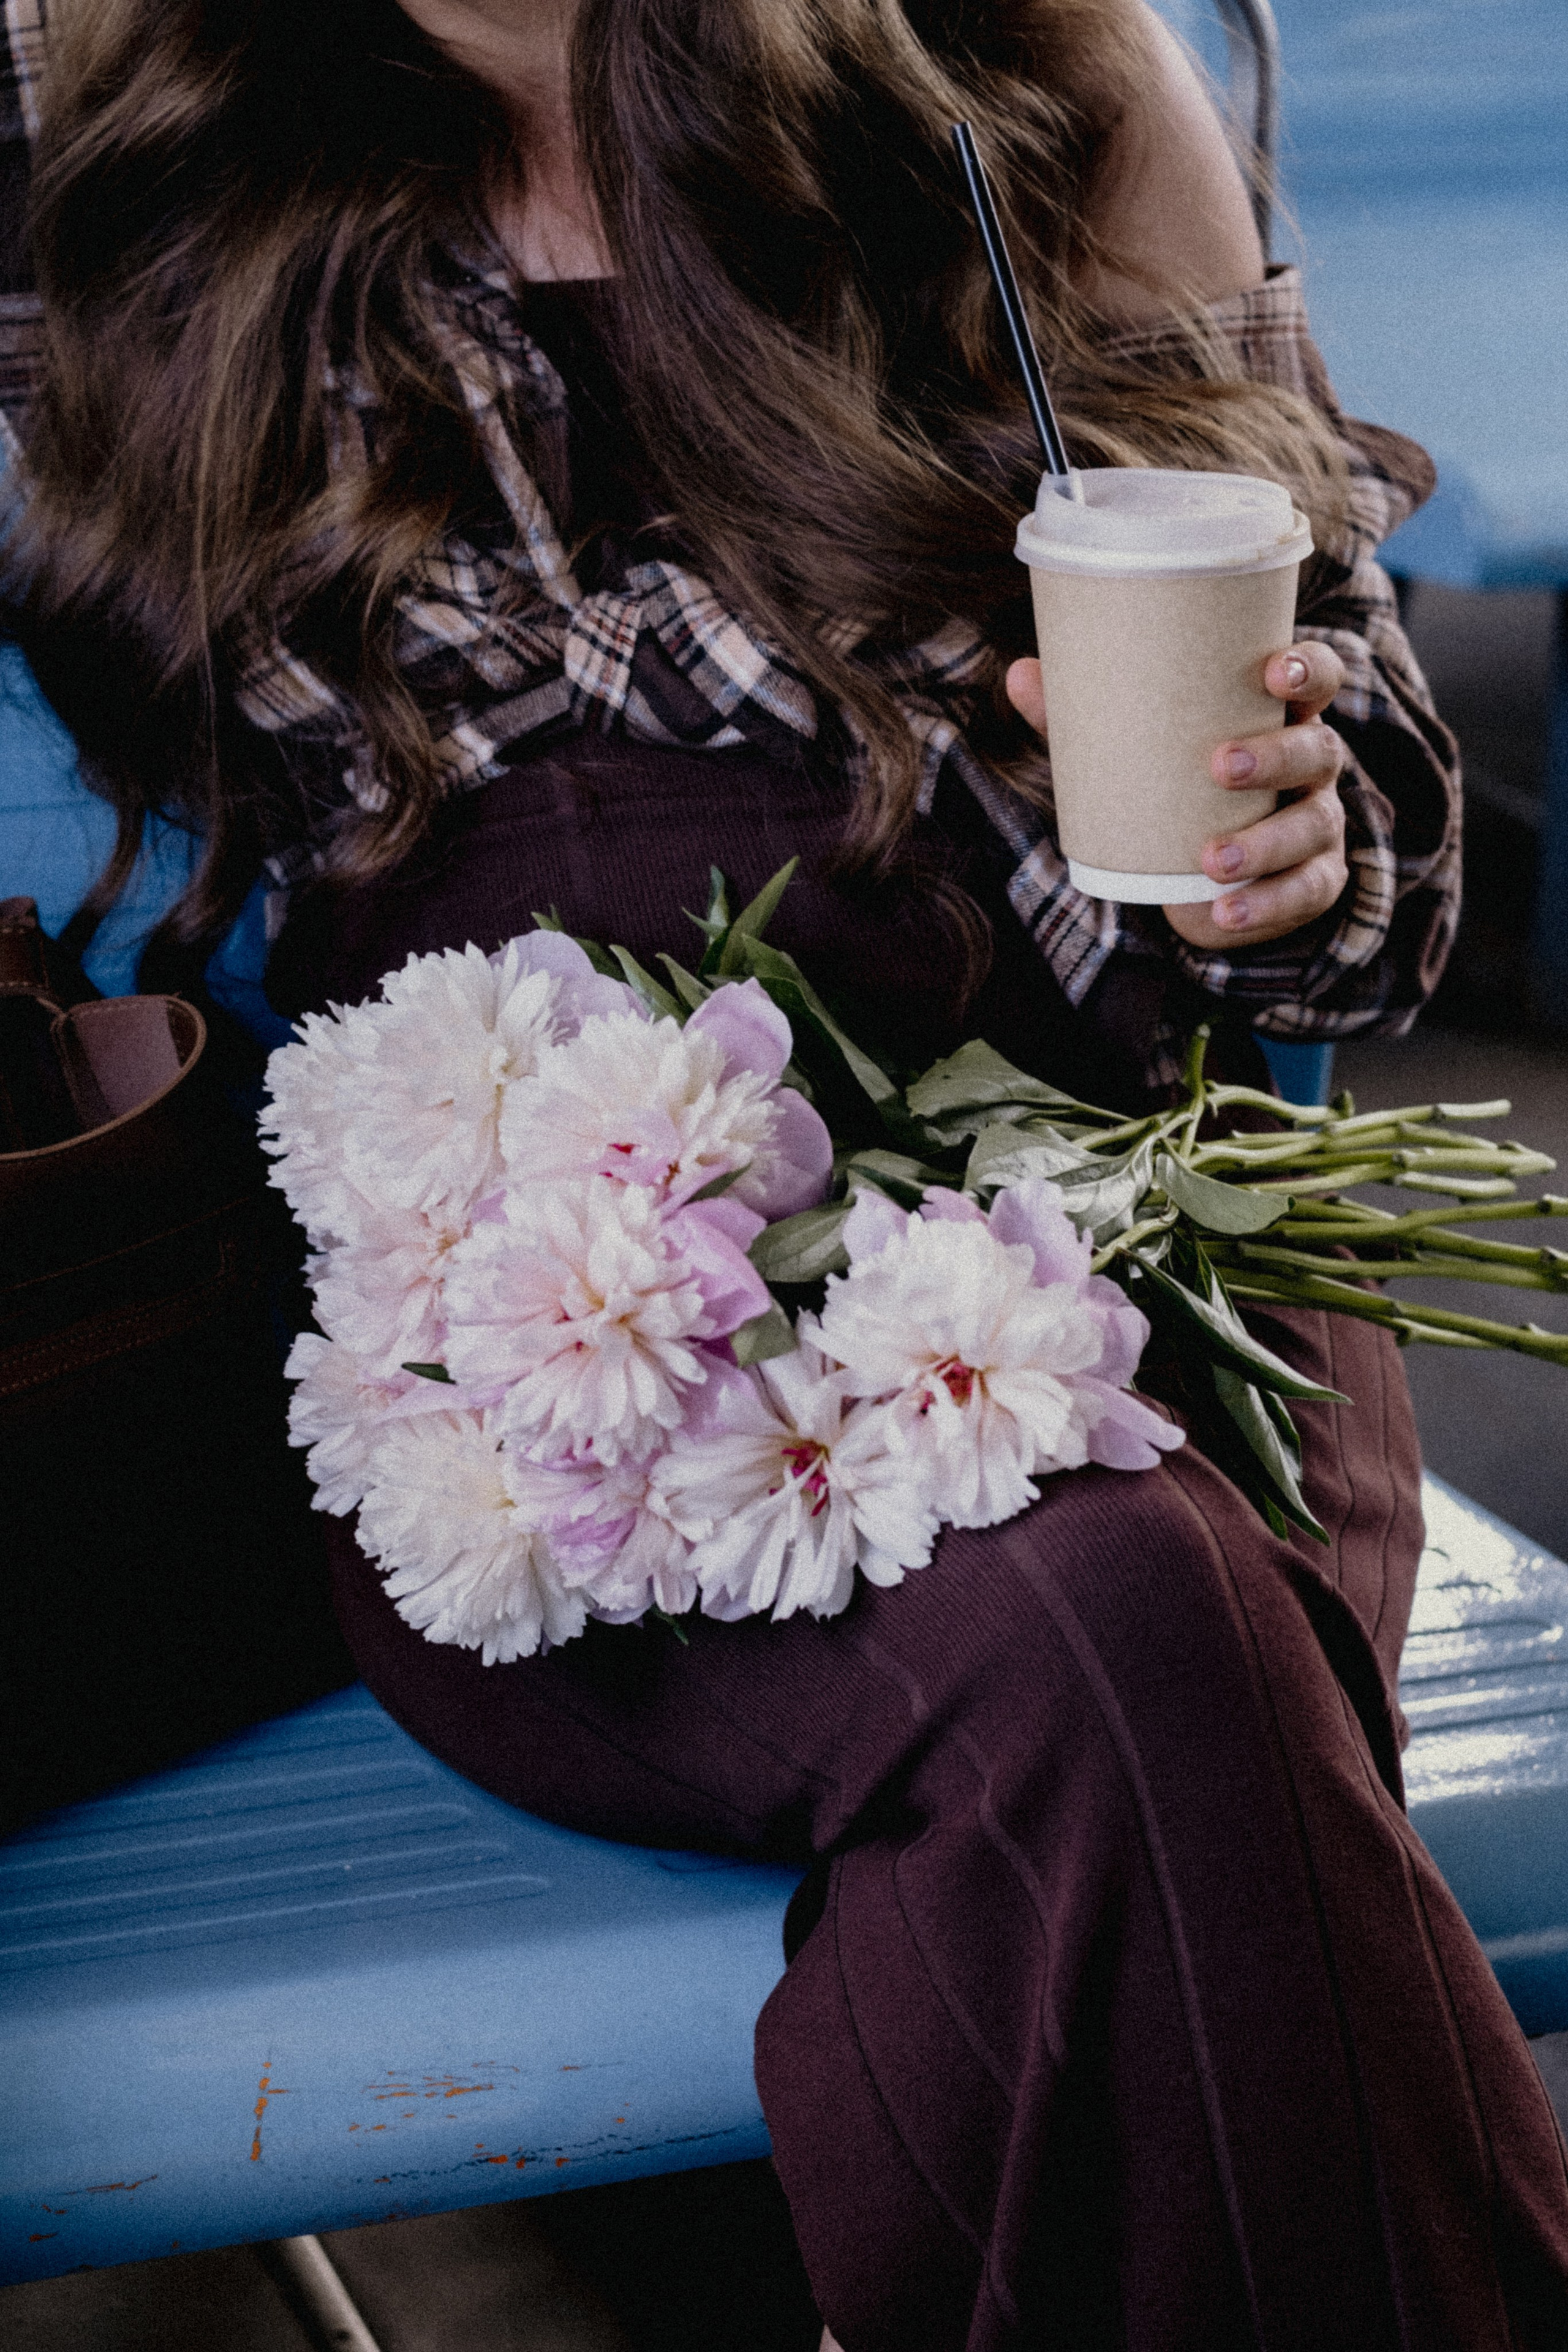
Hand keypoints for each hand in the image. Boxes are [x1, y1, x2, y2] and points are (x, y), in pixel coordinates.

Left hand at [1004, 643, 1349, 948]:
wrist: (1201, 879)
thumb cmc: (1174, 790)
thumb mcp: (1135, 753)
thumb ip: (1083, 717)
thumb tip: (1020, 673)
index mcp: (1276, 719)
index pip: (1316, 677)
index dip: (1306, 670)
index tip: (1273, 672)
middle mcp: (1311, 766)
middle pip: (1316, 749)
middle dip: (1275, 755)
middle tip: (1220, 766)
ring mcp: (1317, 823)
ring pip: (1312, 825)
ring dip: (1265, 842)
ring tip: (1211, 860)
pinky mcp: (1313, 881)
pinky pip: (1303, 892)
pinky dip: (1266, 904)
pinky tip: (1225, 911)